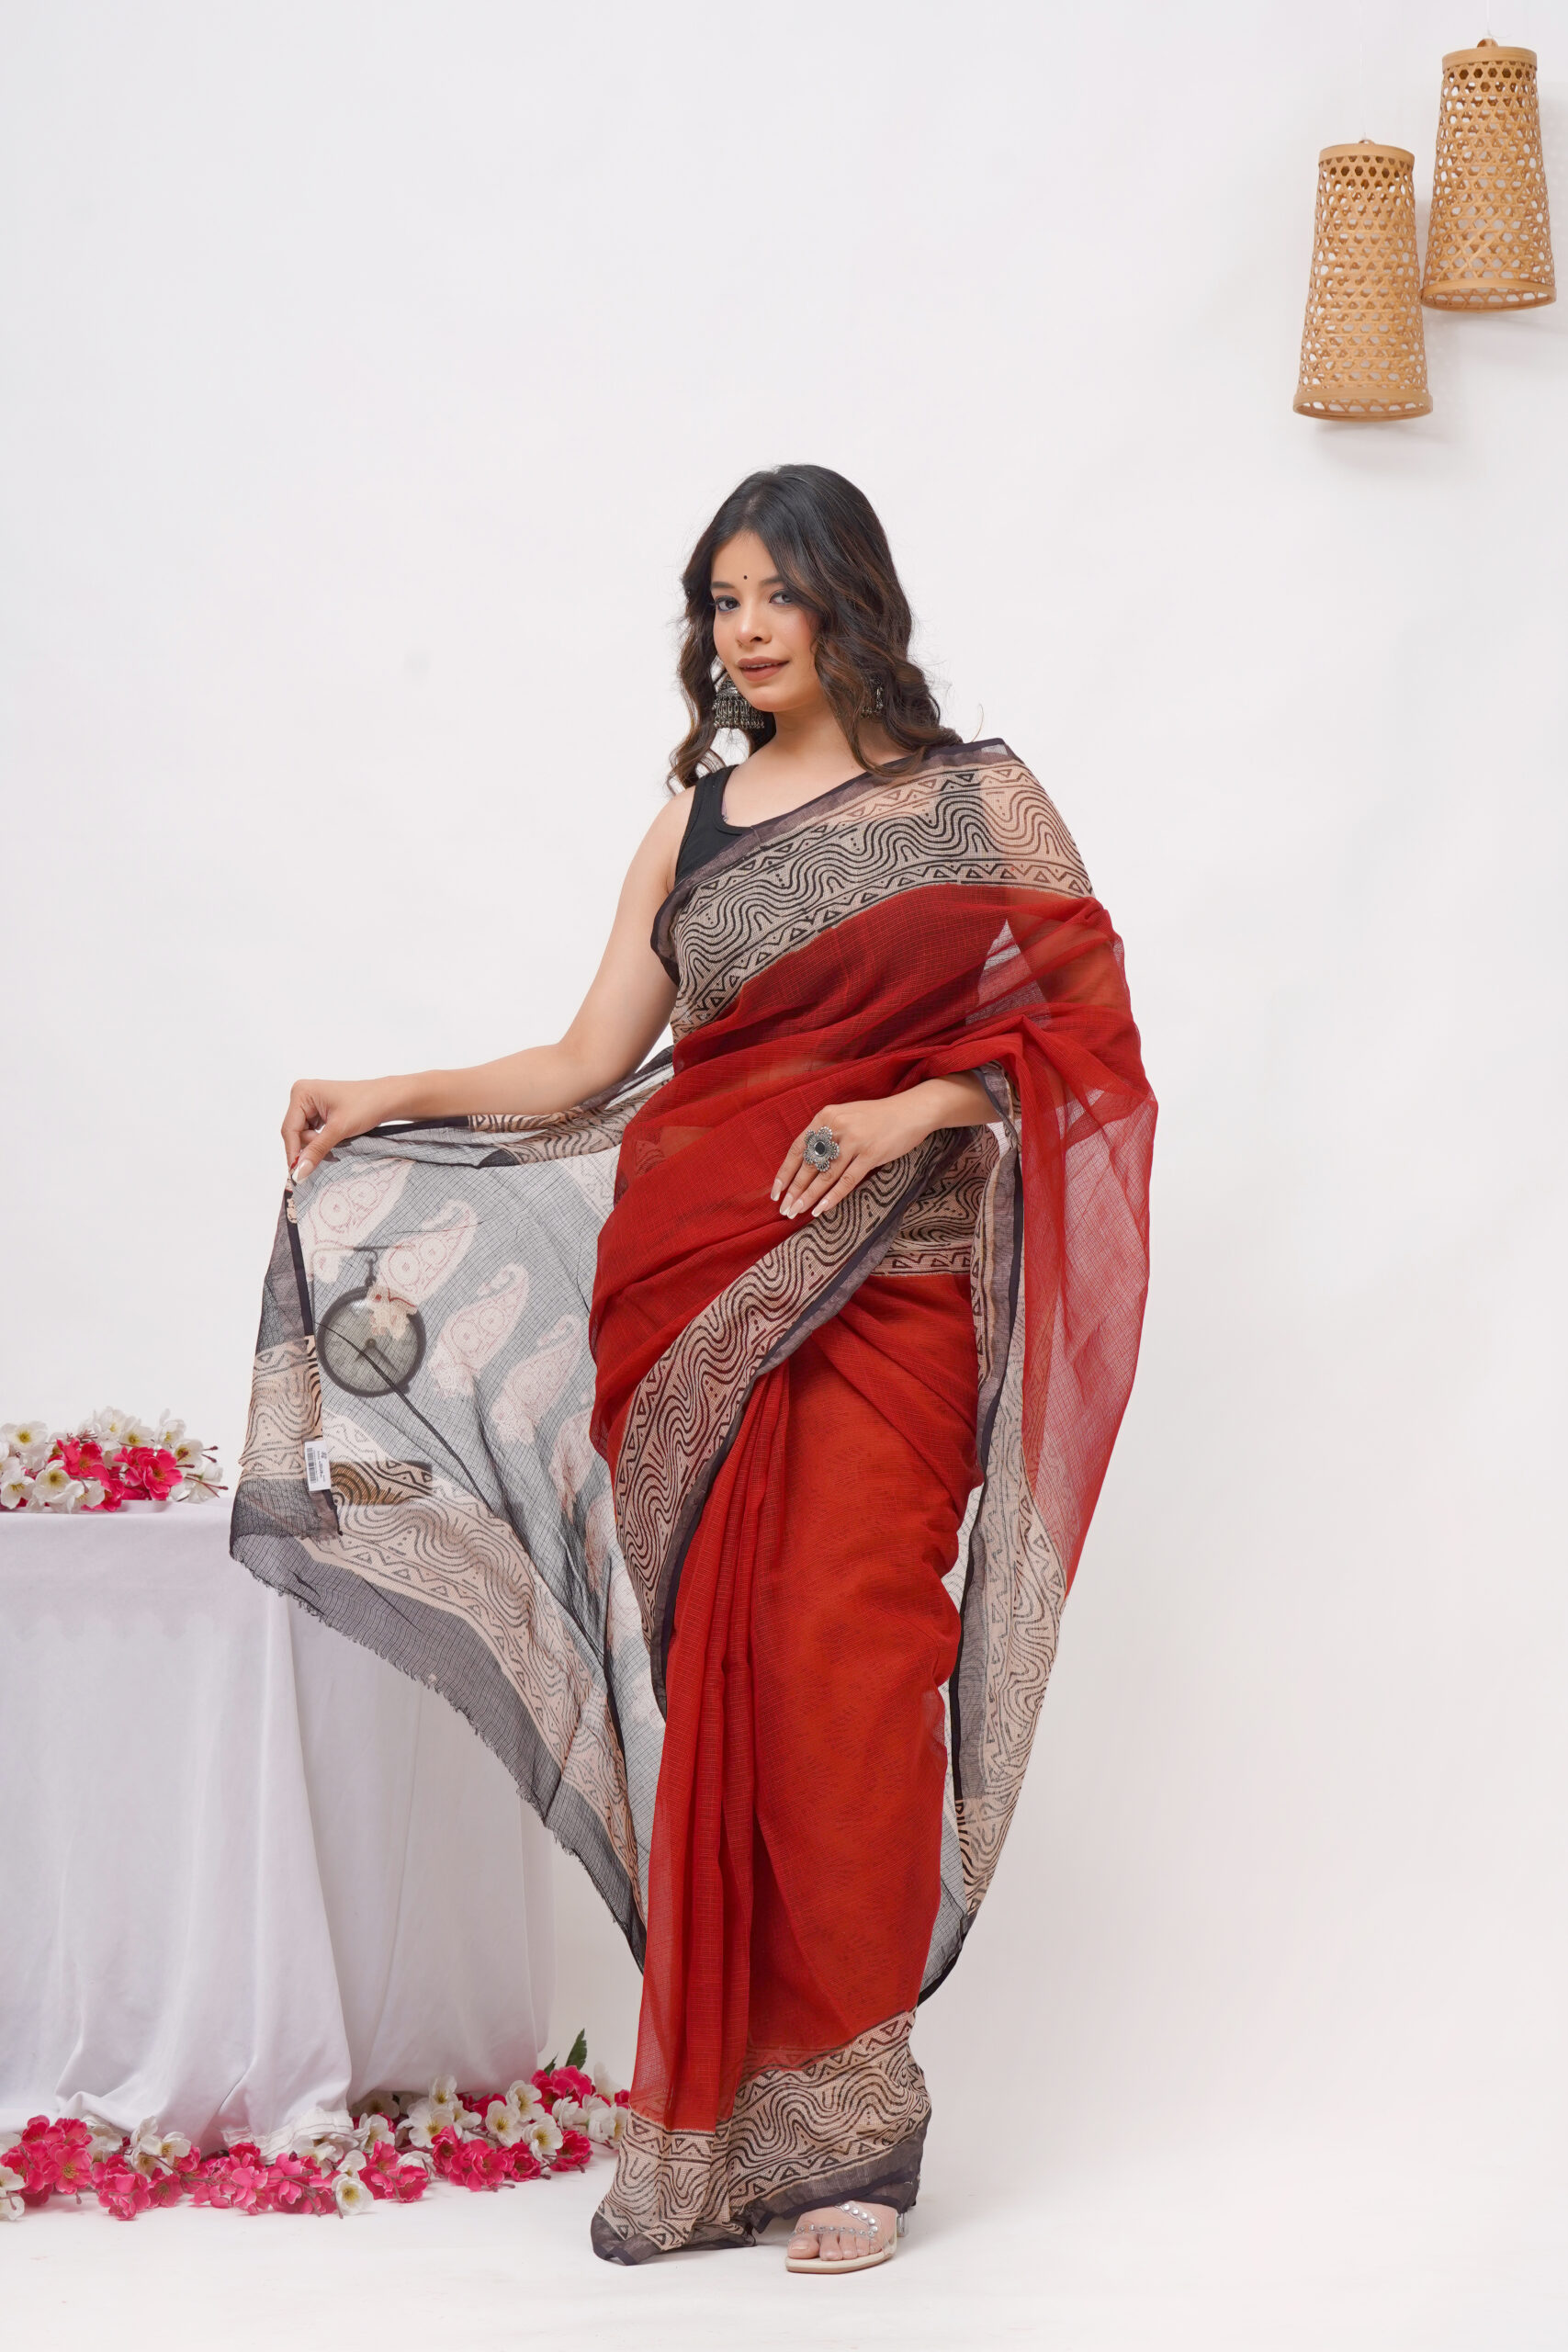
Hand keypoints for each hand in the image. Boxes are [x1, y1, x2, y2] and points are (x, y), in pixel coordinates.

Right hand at [283, 1077, 402, 1184]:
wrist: (388, 1099)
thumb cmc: (367, 1105)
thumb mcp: (339, 1129)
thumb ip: (317, 1150)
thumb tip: (300, 1172)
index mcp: (301, 1092)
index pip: (289, 1129)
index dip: (293, 1153)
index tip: (298, 1174)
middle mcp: (302, 1095)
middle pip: (295, 1133)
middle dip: (310, 1147)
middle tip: (328, 1152)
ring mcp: (309, 1103)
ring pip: (304, 1135)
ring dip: (317, 1145)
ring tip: (337, 1141)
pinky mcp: (318, 1111)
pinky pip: (312, 1132)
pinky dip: (321, 1141)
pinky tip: (335, 1140)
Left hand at [772, 1088, 946, 1222]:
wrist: (911, 1111)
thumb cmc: (877, 1117)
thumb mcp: (845, 1116)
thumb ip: (826, 1134)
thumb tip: (806, 1164)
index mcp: (826, 1116)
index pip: (798, 1148)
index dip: (785, 1172)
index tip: (776, 1192)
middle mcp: (836, 1126)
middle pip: (809, 1165)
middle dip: (794, 1190)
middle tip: (784, 1210)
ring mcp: (854, 1140)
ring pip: (825, 1175)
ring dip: (809, 1197)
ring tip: (797, 1213)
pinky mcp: (871, 1154)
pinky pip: (847, 1181)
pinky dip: (832, 1197)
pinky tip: (820, 1210)